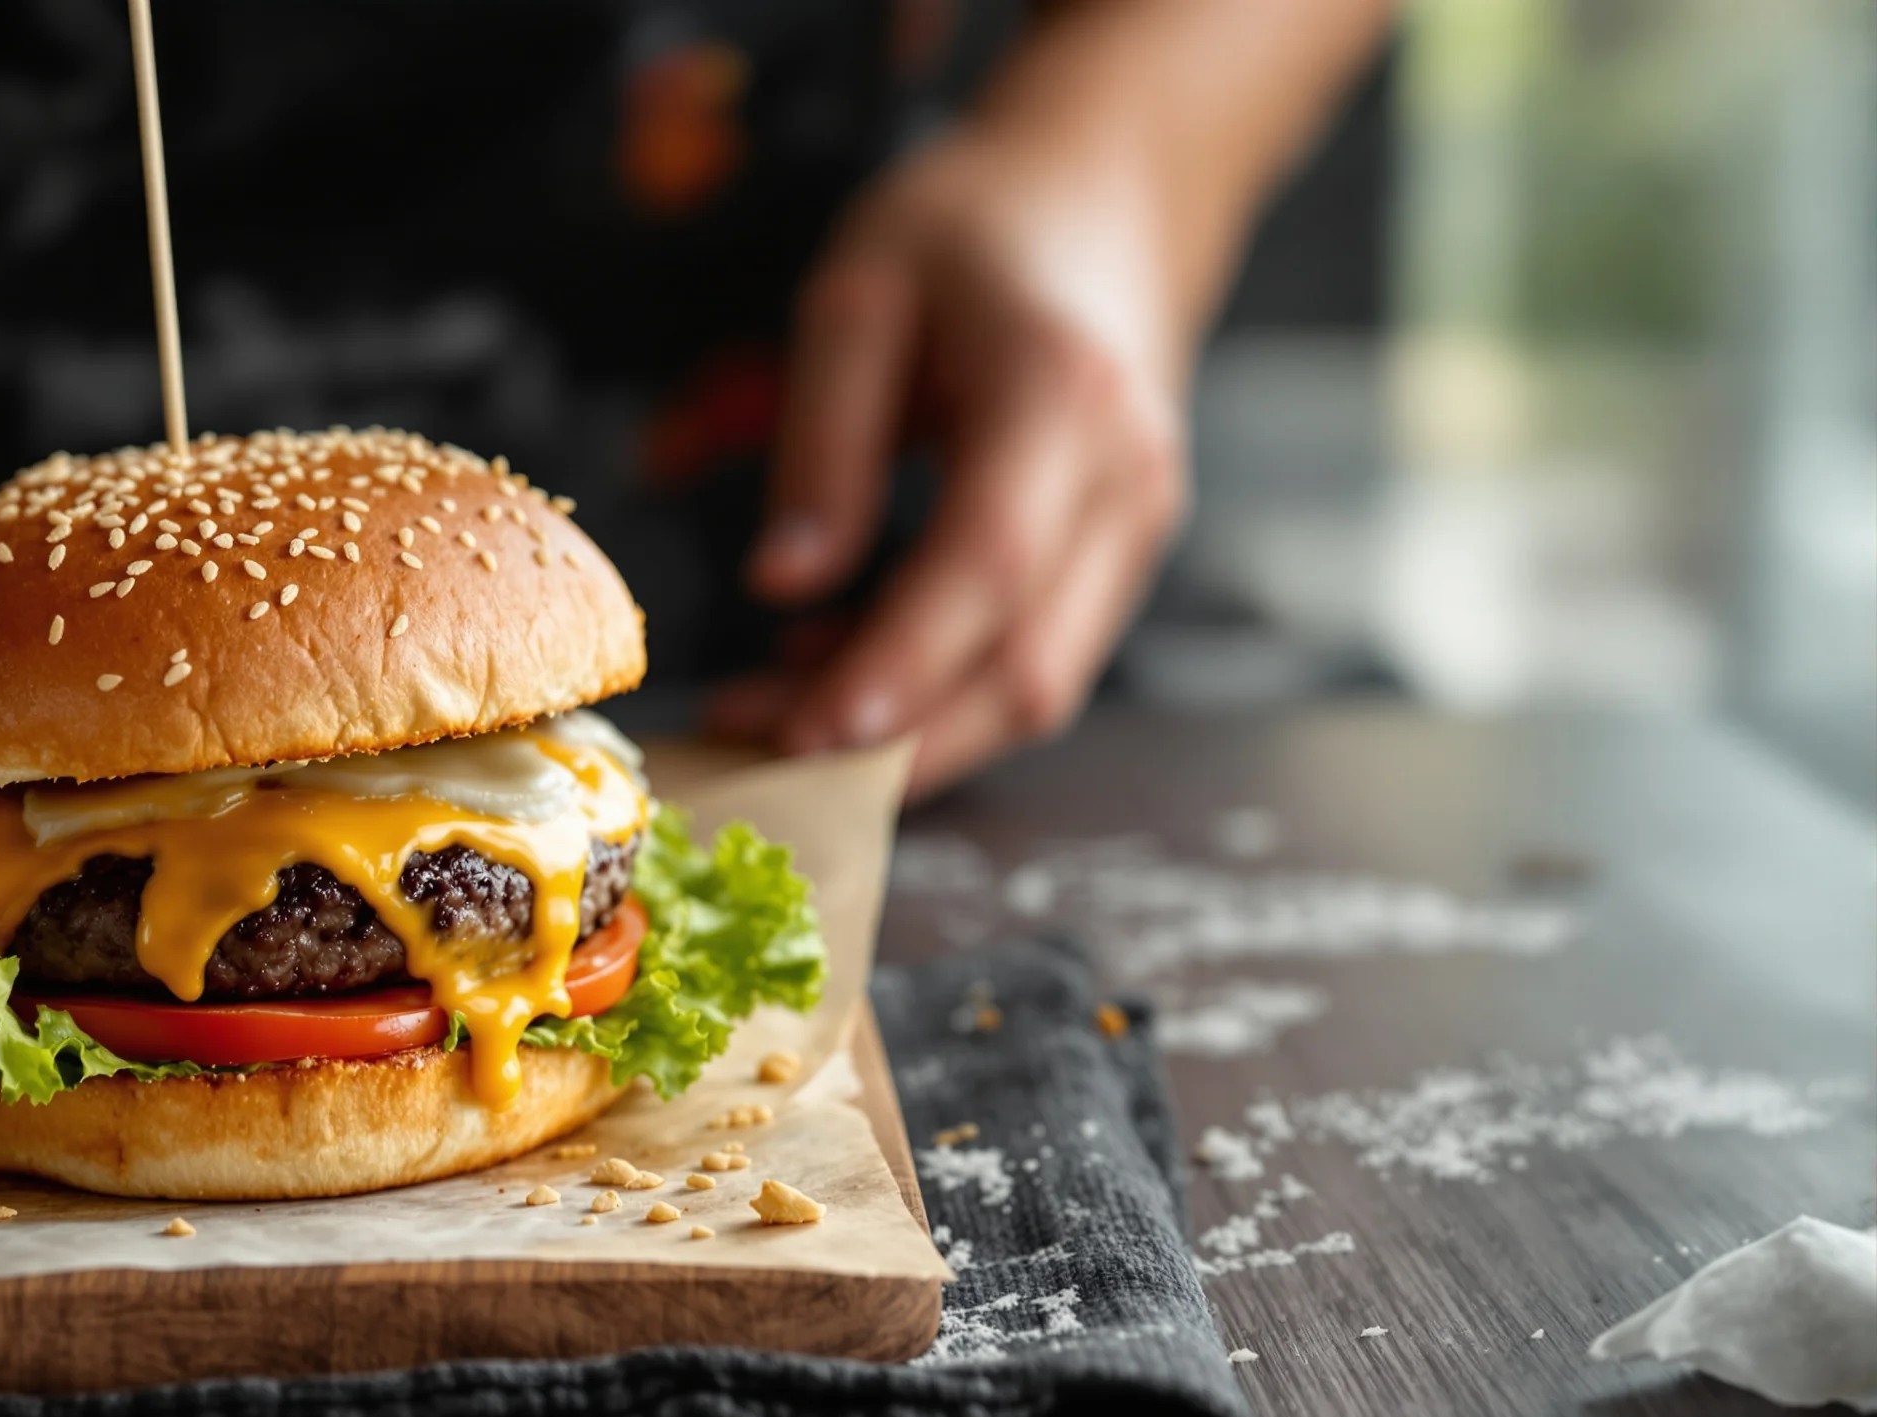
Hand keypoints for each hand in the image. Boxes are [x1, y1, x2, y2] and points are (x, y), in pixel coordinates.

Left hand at [712, 135, 1187, 798]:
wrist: (1109, 197)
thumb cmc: (973, 228)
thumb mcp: (859, 295)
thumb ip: (821, 443)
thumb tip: (778, 584)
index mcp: (1062, 395)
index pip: (987, 565)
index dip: (898, 664)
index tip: (800, 729)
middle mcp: (1127, 478)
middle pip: (1025, 667)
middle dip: (889, 737)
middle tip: (754, 740)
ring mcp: (1140, 527)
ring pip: (1036, 687)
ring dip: (909, 730)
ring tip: (775, 704)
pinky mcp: (1122, 557)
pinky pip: (1034, 655)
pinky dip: (939, 687)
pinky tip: (840, 659)